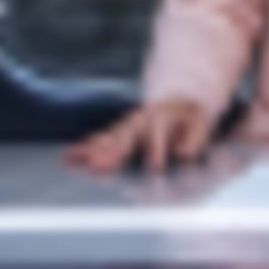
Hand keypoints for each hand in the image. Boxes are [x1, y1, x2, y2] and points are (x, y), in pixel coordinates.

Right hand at [67, 98, 217, 174]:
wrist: (178, 104)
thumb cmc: (189, 118)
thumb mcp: (199, 125)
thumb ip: (193, 139)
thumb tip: (182, 152)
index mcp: (163, 116)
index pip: (158, 131)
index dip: (156, 147)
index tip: (154, 164)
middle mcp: (140, 120)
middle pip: (125, 135)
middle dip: (114, 151)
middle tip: (101, 164)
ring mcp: (126, 127)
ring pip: (108, 138)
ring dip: (95, 151)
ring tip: (81, 162)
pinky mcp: (116, 135)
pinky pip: (98, 142)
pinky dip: (83, 150)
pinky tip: (69, 158)